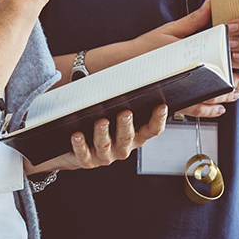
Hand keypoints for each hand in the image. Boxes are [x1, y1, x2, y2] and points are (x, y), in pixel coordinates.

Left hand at [26, 104, 169, 173]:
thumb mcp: (117, 116)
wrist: (81, 152)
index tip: (162, 107)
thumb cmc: (104, 128)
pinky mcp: (87, 160)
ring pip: (105, 144)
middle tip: (125, 113)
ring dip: (102, 133)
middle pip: (127, 137)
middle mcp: (122, 148)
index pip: (151, 130)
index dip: (158, 120)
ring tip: (101, 122)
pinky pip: (83, 153)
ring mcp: (105, 155)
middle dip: (126, 125)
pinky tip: (77, 135)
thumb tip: (126, 78)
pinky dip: (80, 144)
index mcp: (135, 136)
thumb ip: (125, 103)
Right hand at [126, 2, 238, 117]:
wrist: (121, 65)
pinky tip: (219, 108)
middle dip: (235, 81)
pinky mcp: (173, 100)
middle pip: (216, 80)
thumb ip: (194, 20)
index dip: (235, 61)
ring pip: (209, 98)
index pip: (217, 59)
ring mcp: (179, 90)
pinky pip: (195, 109)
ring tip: (237, 93)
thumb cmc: (144, 48)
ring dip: (225, 96)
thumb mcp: (170, 30)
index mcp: (187, 55)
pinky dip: (209, 110)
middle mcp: (185, 75)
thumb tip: (211, 5)